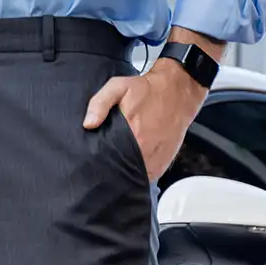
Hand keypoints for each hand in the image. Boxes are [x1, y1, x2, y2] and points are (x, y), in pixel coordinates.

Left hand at [83, 59, 209, 182]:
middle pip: (120, 170)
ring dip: (126, 173)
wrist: (177, 93)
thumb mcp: (118, 87)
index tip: (96, 159)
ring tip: (120, 164)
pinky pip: (148, 177)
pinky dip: (140, 174)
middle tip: (106, 161)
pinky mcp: (163, 163)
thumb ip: (100, 103)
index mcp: (130, 134)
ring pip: (135, 176)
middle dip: (111, 169)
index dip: (100, 161)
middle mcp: (144, 150)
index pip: (108, 160)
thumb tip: (88, 124)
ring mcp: (155, 159)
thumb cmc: (147, 90)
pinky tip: (134, 165)